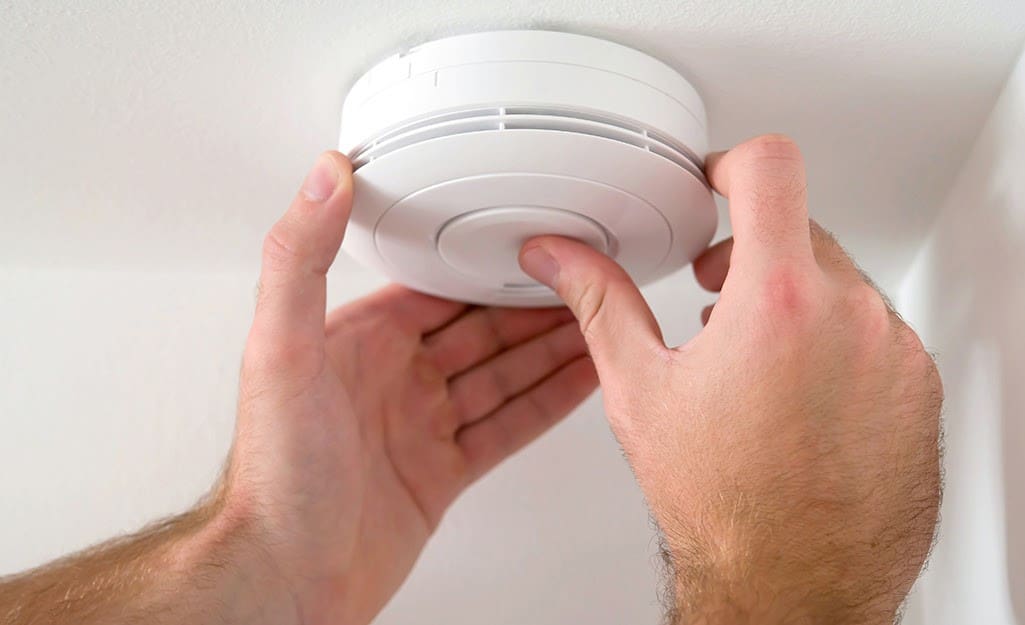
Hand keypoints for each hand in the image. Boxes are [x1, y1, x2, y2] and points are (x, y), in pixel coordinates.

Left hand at [216, 152, 597, 623]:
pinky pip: (508, 426)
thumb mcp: (280, 349)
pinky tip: (579, 381)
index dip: (486, 263)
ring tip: (599, 322)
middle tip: (586, 279)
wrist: (289, 575)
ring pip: (503, 374)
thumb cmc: (276, 474)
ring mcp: (420, 426)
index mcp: (359, 341)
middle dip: (533, 304)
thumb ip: (299, 258)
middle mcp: (392, 379)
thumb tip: (322, 176)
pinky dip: (548, 403)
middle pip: (481, 329)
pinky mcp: (442, 471)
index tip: (527, 240)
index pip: (436, 286)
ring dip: (551, 348)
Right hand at [519, 135, 942, 623]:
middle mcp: (852, 317)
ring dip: (796, 303)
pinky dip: (837, 343)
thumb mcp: (641, 390)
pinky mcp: (918, 386)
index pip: (770, 169)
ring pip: (840, 283)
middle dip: (753, 253)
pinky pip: (877, 332)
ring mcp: (895, 352)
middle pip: (801, 229)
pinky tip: (799, 397)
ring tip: (756, 362)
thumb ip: (601, 303)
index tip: (718, 182)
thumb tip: (561, 258)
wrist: (794, 585)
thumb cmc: (723, 505)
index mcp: (777, 303)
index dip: (733, 163)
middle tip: (716, 301)